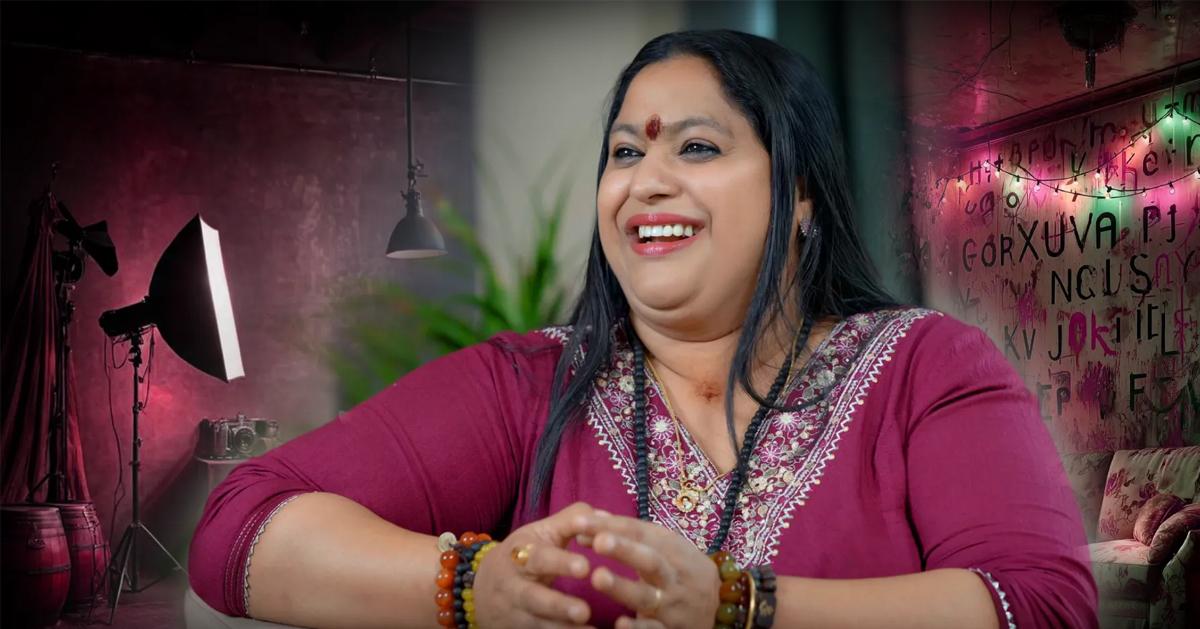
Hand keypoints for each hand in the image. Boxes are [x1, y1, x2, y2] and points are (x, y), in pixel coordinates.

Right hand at [472, 502, 596, 628]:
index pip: (539, 558)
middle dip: (558, 605)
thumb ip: (570, 522)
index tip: (585, 567)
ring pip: (535, 623)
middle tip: (585, 611)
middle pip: (532, 597)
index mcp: (520, 555)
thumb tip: (603, 518)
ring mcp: (514, 612)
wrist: (482, 589)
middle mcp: (513, 586)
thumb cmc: (524, 555)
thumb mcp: (540, 533)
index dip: (560, 562)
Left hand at [576, 511, 720, 628]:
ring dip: (623, 587)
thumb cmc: (681, 569)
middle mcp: (672, 575)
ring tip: (598, 577)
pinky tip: (619, 623)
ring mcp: (671, 604)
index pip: (640, 532)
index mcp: (671, 548)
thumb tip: (589, 517)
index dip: (611, 526)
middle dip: (624, 549)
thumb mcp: (663, 545)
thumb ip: (627, 533)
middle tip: (598, 541)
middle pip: (649, 560)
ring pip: (647, 596)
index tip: (581, 521)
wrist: (722, 605)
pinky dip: (638, 628)